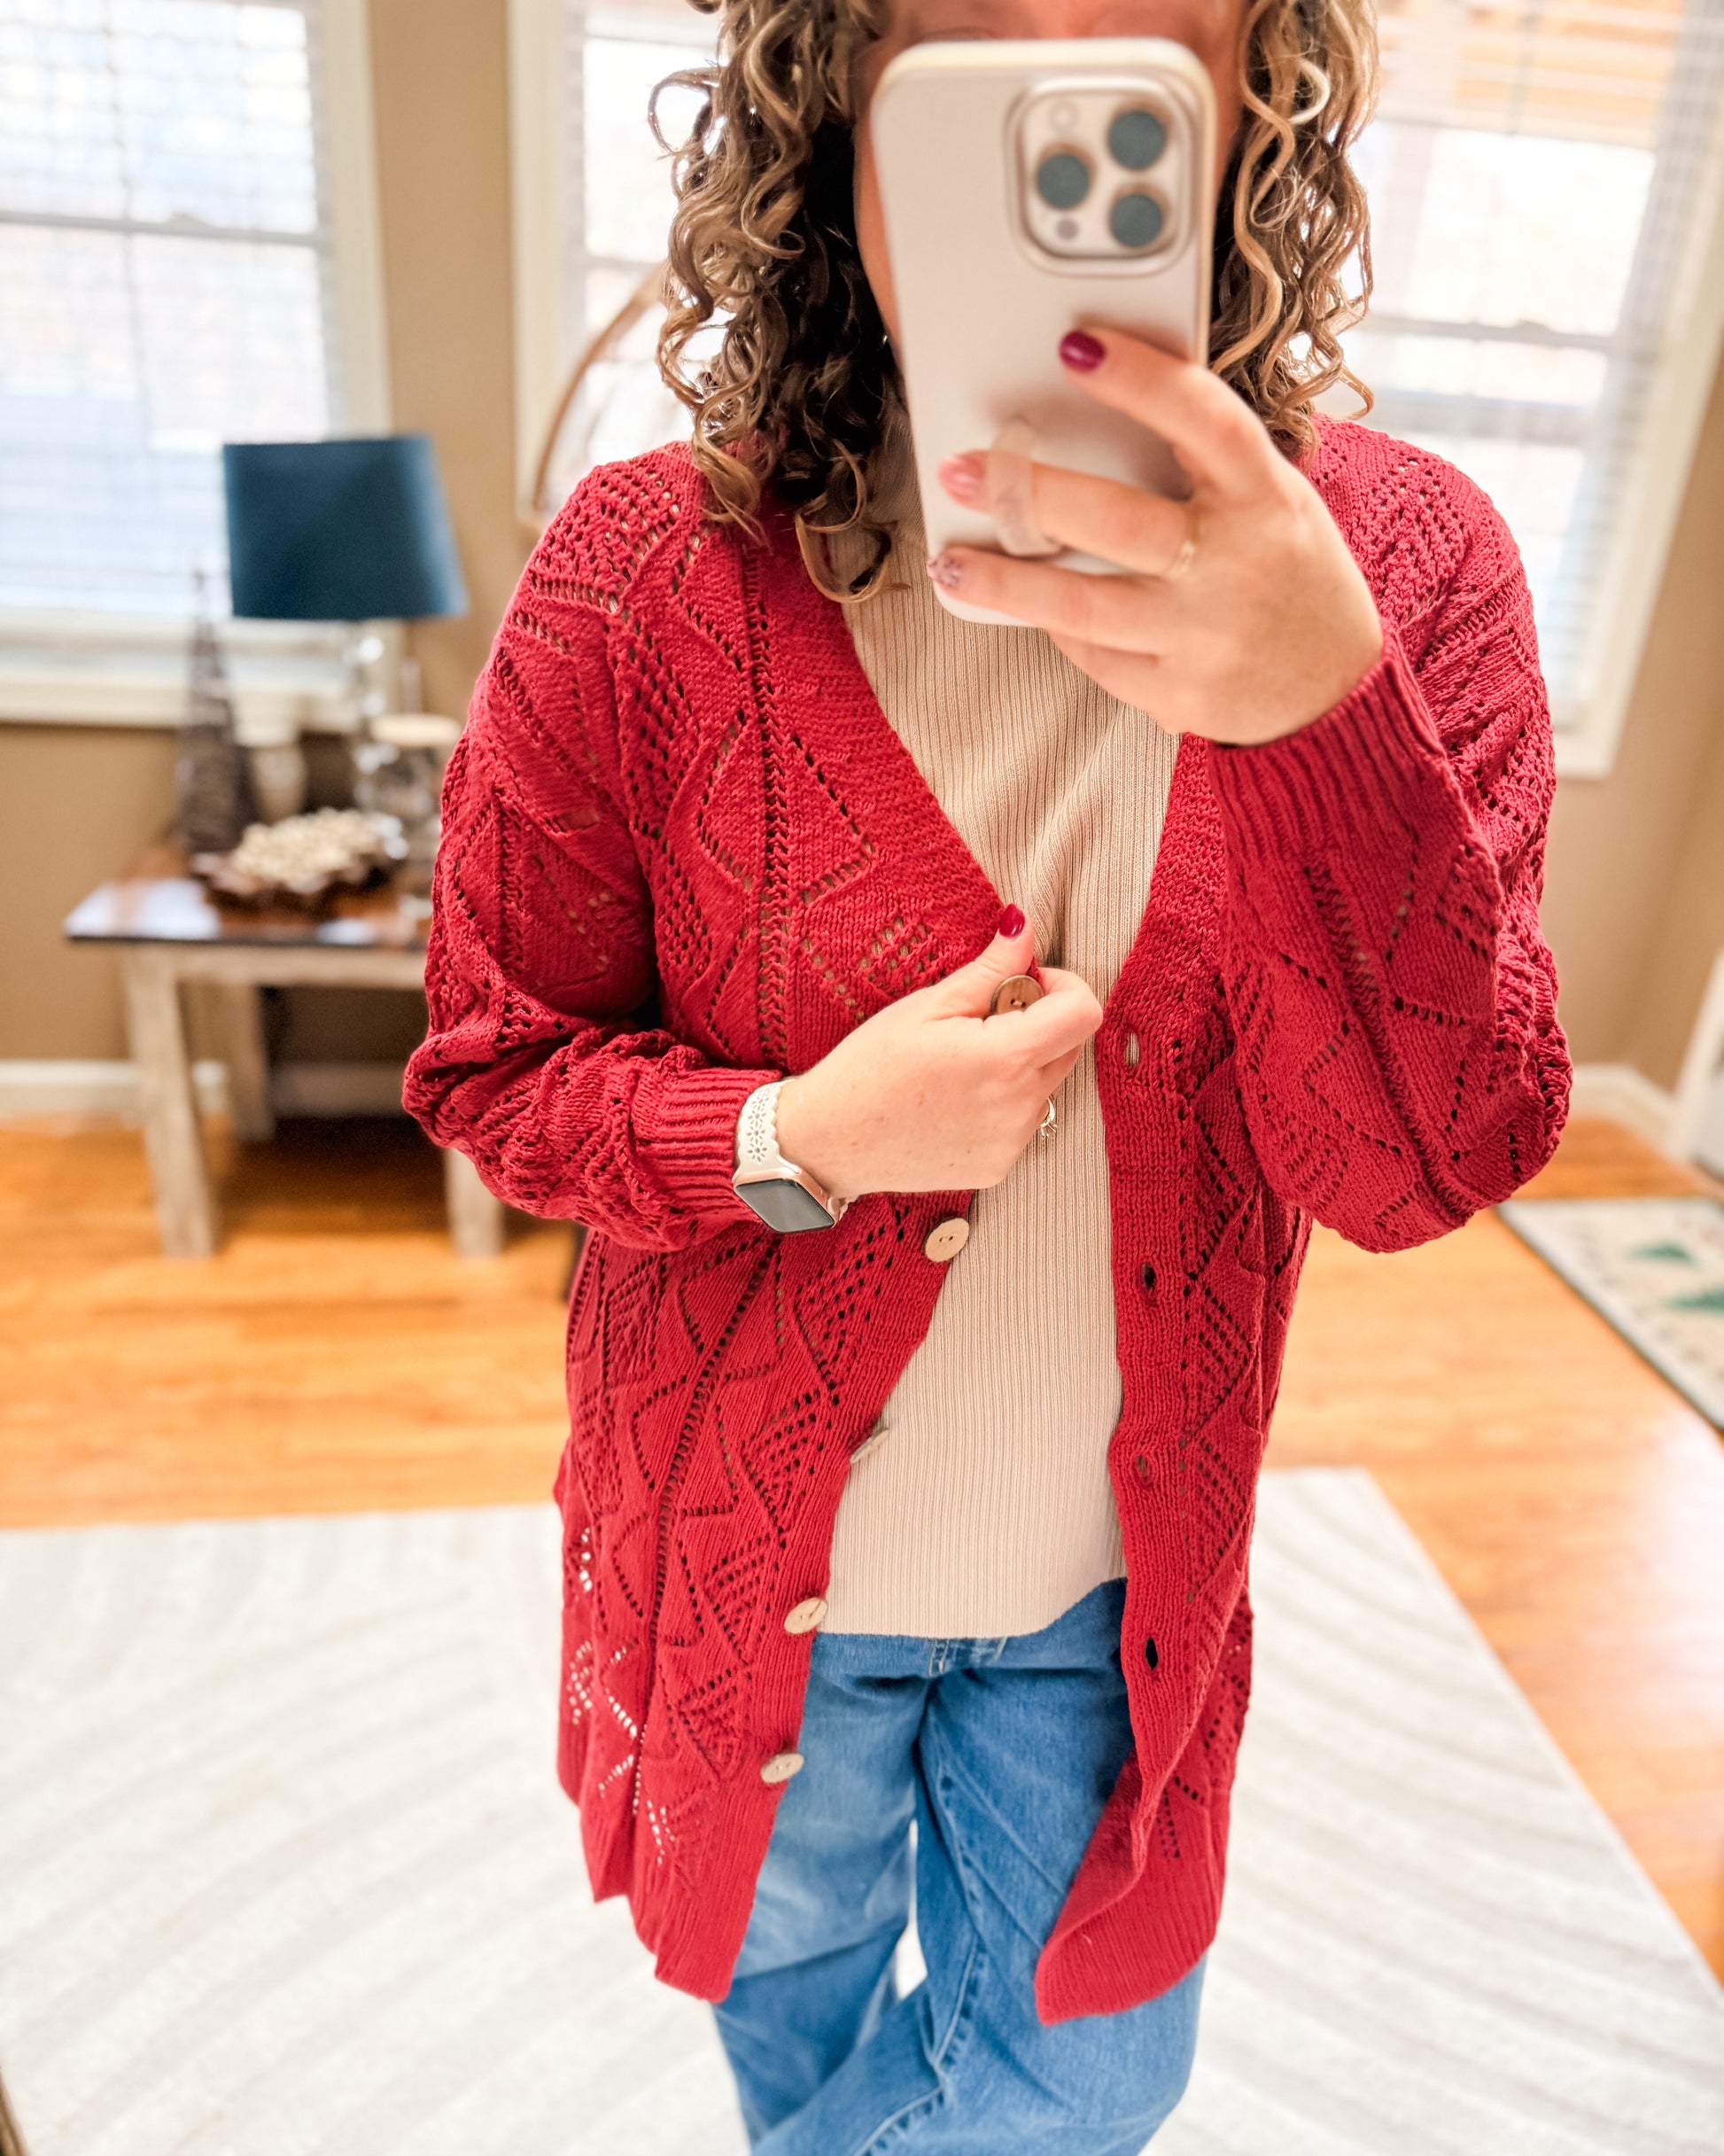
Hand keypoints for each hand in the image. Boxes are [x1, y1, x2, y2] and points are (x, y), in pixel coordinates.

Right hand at [773, 908, 1101, 1202]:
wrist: (829, 1142)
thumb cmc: (868, 1067)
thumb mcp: (928, 1005)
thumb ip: (990, 969)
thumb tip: (1025, 928)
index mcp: (1005, 1059)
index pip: (1084, 1012)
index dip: (1062, 986)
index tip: (1024, 982)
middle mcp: (1020, 1107)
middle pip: (1069, 1046)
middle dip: (1039, 1021)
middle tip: (981, 1018)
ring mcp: (1012, 1142)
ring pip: (1047, 1083)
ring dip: (1021, 1062)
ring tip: (961, 1063)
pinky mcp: (999, 1166)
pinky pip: (1024, 1119)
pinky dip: (1004, 1100)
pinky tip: (955, 1098)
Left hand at [930, 327, 1383, 744]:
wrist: (1331, 693)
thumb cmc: (1289, 576)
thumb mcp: (1275, 501)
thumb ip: (1206, 465)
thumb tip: (1097, 414)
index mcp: (1266, 497)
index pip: (1203, 420)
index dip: (1141, 378)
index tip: (1076, 345)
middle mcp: (1236, 565)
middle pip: (1115, 521)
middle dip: (1029, 491)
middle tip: (963, 469)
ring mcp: (1203, 637)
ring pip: (1081, 605)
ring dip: (1005, 580)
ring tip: (952, 560)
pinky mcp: (1176, 694)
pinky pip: (1093, 655)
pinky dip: (1056, 626)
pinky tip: (1026, 604)